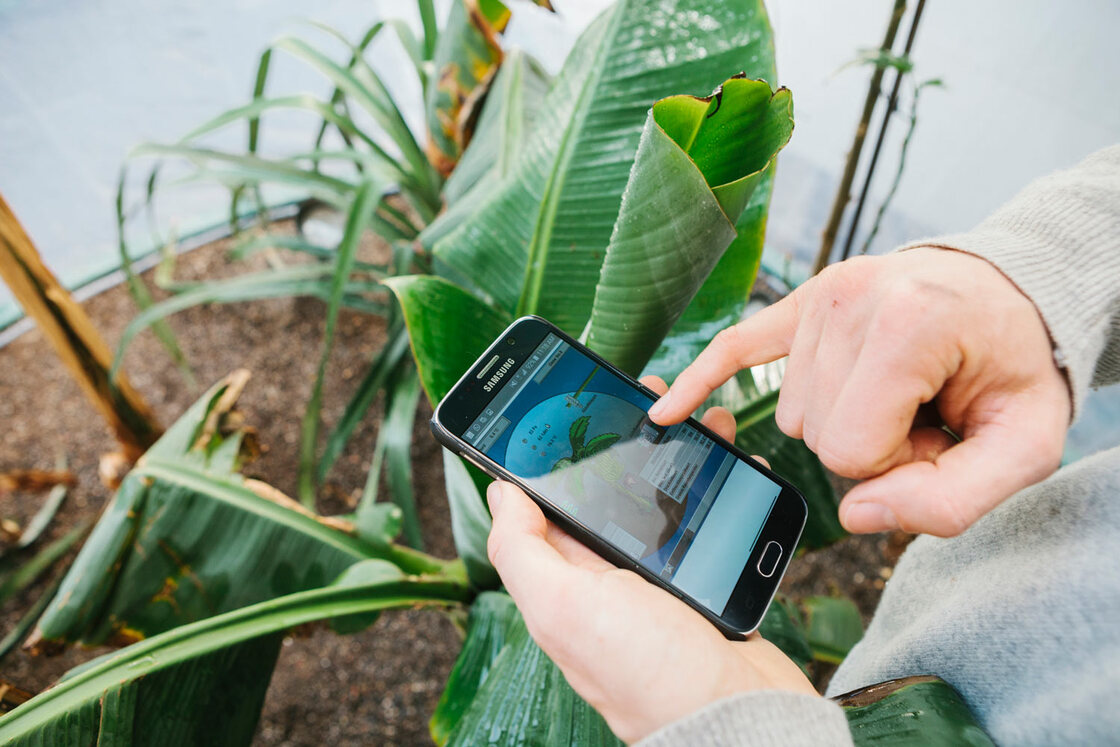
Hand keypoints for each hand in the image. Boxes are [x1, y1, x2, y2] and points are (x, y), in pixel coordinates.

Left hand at [485, 375, 816, 743]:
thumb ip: (523, 551)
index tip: (577, 399)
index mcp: (569, 578)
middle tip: (655, 396)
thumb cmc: (650, 671)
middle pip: (612, 488)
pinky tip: (736, 462)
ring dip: (683, 453)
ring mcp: (663, 580)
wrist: (741, 720)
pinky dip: (722, 487)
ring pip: (666, 496)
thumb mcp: (565, 607)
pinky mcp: (709, 583)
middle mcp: (611, 577)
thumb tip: (500, 492)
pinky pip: (709, 520)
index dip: (557, 449)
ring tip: (707, 421)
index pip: (551, 499)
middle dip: (629, 438)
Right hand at [649, 248, 1070, 536]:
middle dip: (867, 446)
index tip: (937, 436)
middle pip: (814, 432)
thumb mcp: (1024, 445)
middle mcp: (850, 299)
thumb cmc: (1016, 367)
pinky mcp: (801, 302)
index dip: (895, 466)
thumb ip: (954, 498)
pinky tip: (667, 411)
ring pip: (788, 412)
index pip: (849, 451)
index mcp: (908, 325)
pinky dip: (700, 382)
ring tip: (896, 394)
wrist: (1012, 290)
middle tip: (922, 415)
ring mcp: (819, 296)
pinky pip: (734, 349)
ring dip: (840, 421)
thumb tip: (854, 516)